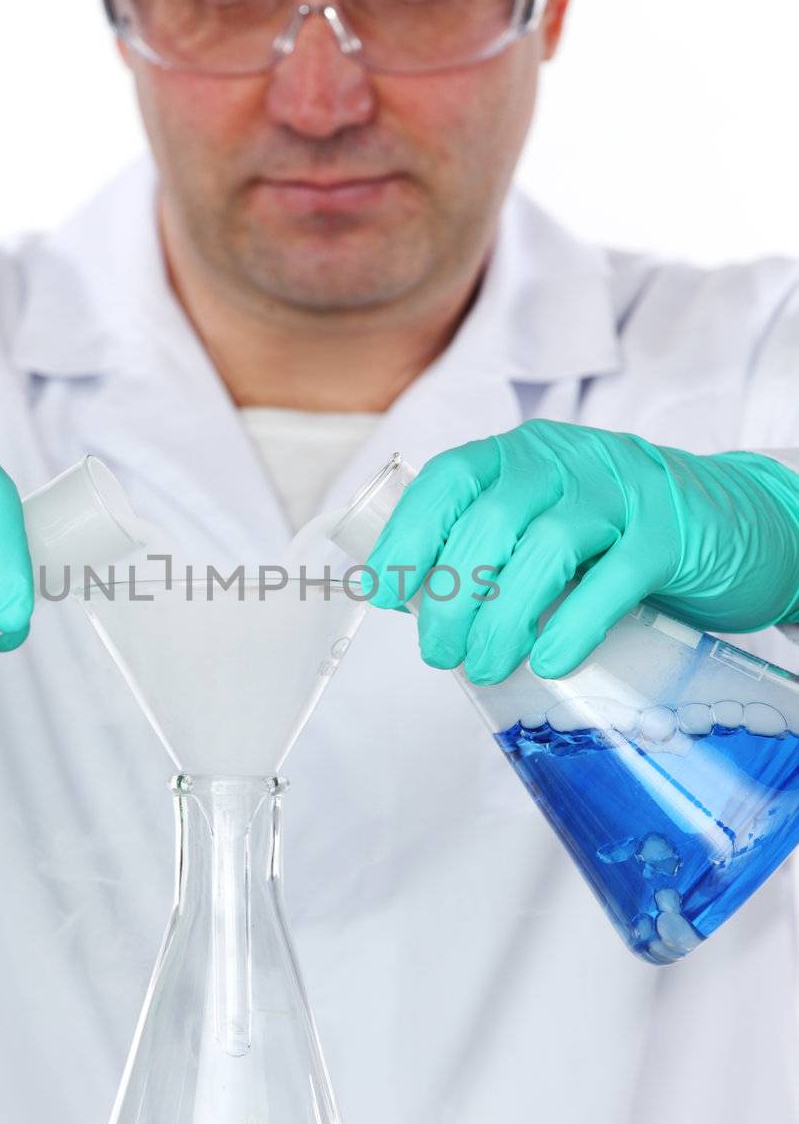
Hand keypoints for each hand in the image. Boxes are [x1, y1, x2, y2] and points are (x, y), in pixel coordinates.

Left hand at [363, 419, 798, 683]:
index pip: (449, 481)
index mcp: (522, 456)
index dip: (409, 536)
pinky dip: (573, 624)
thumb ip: (494, 549)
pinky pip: (613, 579)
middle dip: (451, 596)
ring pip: (545, 548)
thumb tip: (418, 604)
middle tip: (440, 652)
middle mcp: (566, 461)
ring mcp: (622, 493)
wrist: (739, 524)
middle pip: (490, 523)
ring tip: (485, 666)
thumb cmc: (621, 535)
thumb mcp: (549, 522)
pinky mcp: (669, 535)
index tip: (384, 593)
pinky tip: (550, 662)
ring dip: (502, 616)